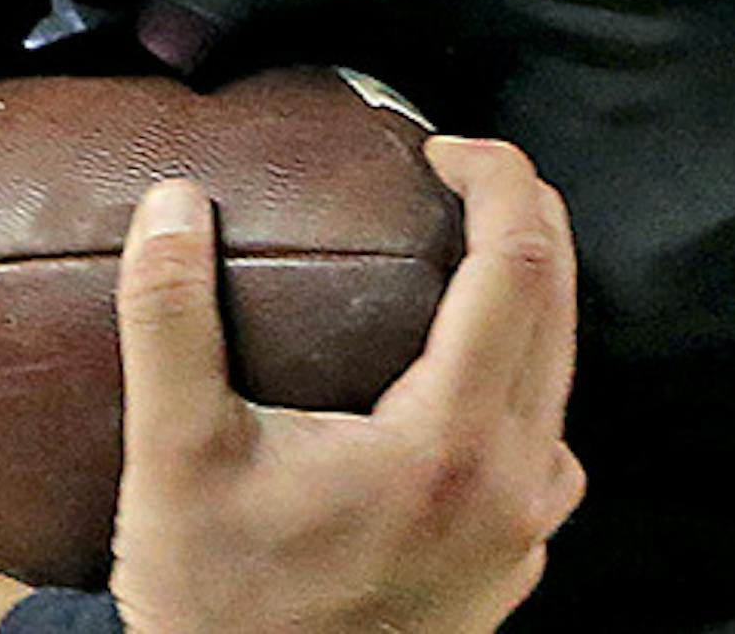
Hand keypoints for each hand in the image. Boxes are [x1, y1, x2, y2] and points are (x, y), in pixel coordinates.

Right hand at [108, 135, 583, 633]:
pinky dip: (520, 371)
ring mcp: (524, 533)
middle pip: (559, 303)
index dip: (497, 178)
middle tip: (455, 172)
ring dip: (528, 292)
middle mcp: (513, 485)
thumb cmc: (214, 605)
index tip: (441, 147)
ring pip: (562, 370)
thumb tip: (173, 201)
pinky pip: (546, 437)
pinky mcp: (513, 565)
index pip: (519, 264)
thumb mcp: (176, 460)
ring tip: (458, 250)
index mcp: (450, 445)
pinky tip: (459, 365)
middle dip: (520, 214)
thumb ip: (172, 321)